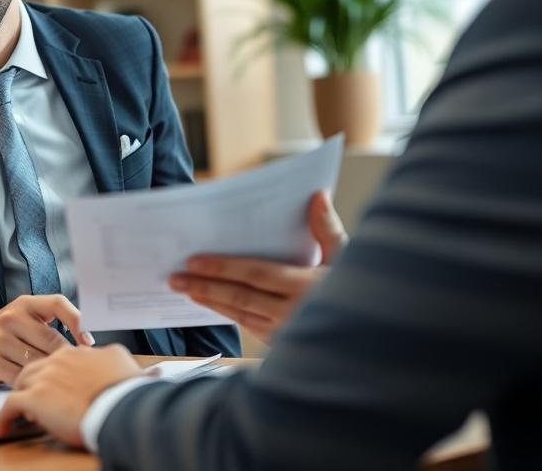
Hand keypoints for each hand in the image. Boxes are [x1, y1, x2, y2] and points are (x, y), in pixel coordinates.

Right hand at [0, 294, 94, 386]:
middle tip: (74, 372)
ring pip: (37, 360)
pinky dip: (32, 386)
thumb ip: (48, 325)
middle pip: (51, 340)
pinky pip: (19, 376)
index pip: (57, 303)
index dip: (77, 320)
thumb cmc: (3, 334)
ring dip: (49, 374)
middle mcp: (11, 317)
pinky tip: (38, 390)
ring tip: (58, 383)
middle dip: (65, 359)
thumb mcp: (22, 319)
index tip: (88, 341)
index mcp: (25, 304)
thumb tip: (85, 344)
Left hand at [0, 345, 141, 446]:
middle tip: (34, 396)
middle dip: (32, 381)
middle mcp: (57, 361)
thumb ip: (106, 354)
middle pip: (35, 367)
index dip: (54, 373)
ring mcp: (44, 378)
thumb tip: (105, 355)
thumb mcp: (120, 359)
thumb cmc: (123, 389)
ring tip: (19, 410)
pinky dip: (5, 417)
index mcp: (75, 353)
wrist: (119, 405)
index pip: (56, 358)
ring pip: (21, 381)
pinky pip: (10, 406)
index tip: (55, 384)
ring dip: (19, 395)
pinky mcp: (35, 398)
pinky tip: (5, 427)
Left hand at [169, 190, 346, 342]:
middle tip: (174, 278)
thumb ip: (328, 229)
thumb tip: (316, 195)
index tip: (194, 261)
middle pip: (241, 297)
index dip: (223, 268)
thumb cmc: (358, 290)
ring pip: (240, 315)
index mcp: (308, 287)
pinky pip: (249, 326)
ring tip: (184, 289)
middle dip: (205, 287)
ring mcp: (288, 333)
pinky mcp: (284, 345)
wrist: (367, 340)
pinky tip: (212, 303)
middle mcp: (294, 313)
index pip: (257, 274)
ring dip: (211, 301)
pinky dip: (228, 314)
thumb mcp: (348, 258)